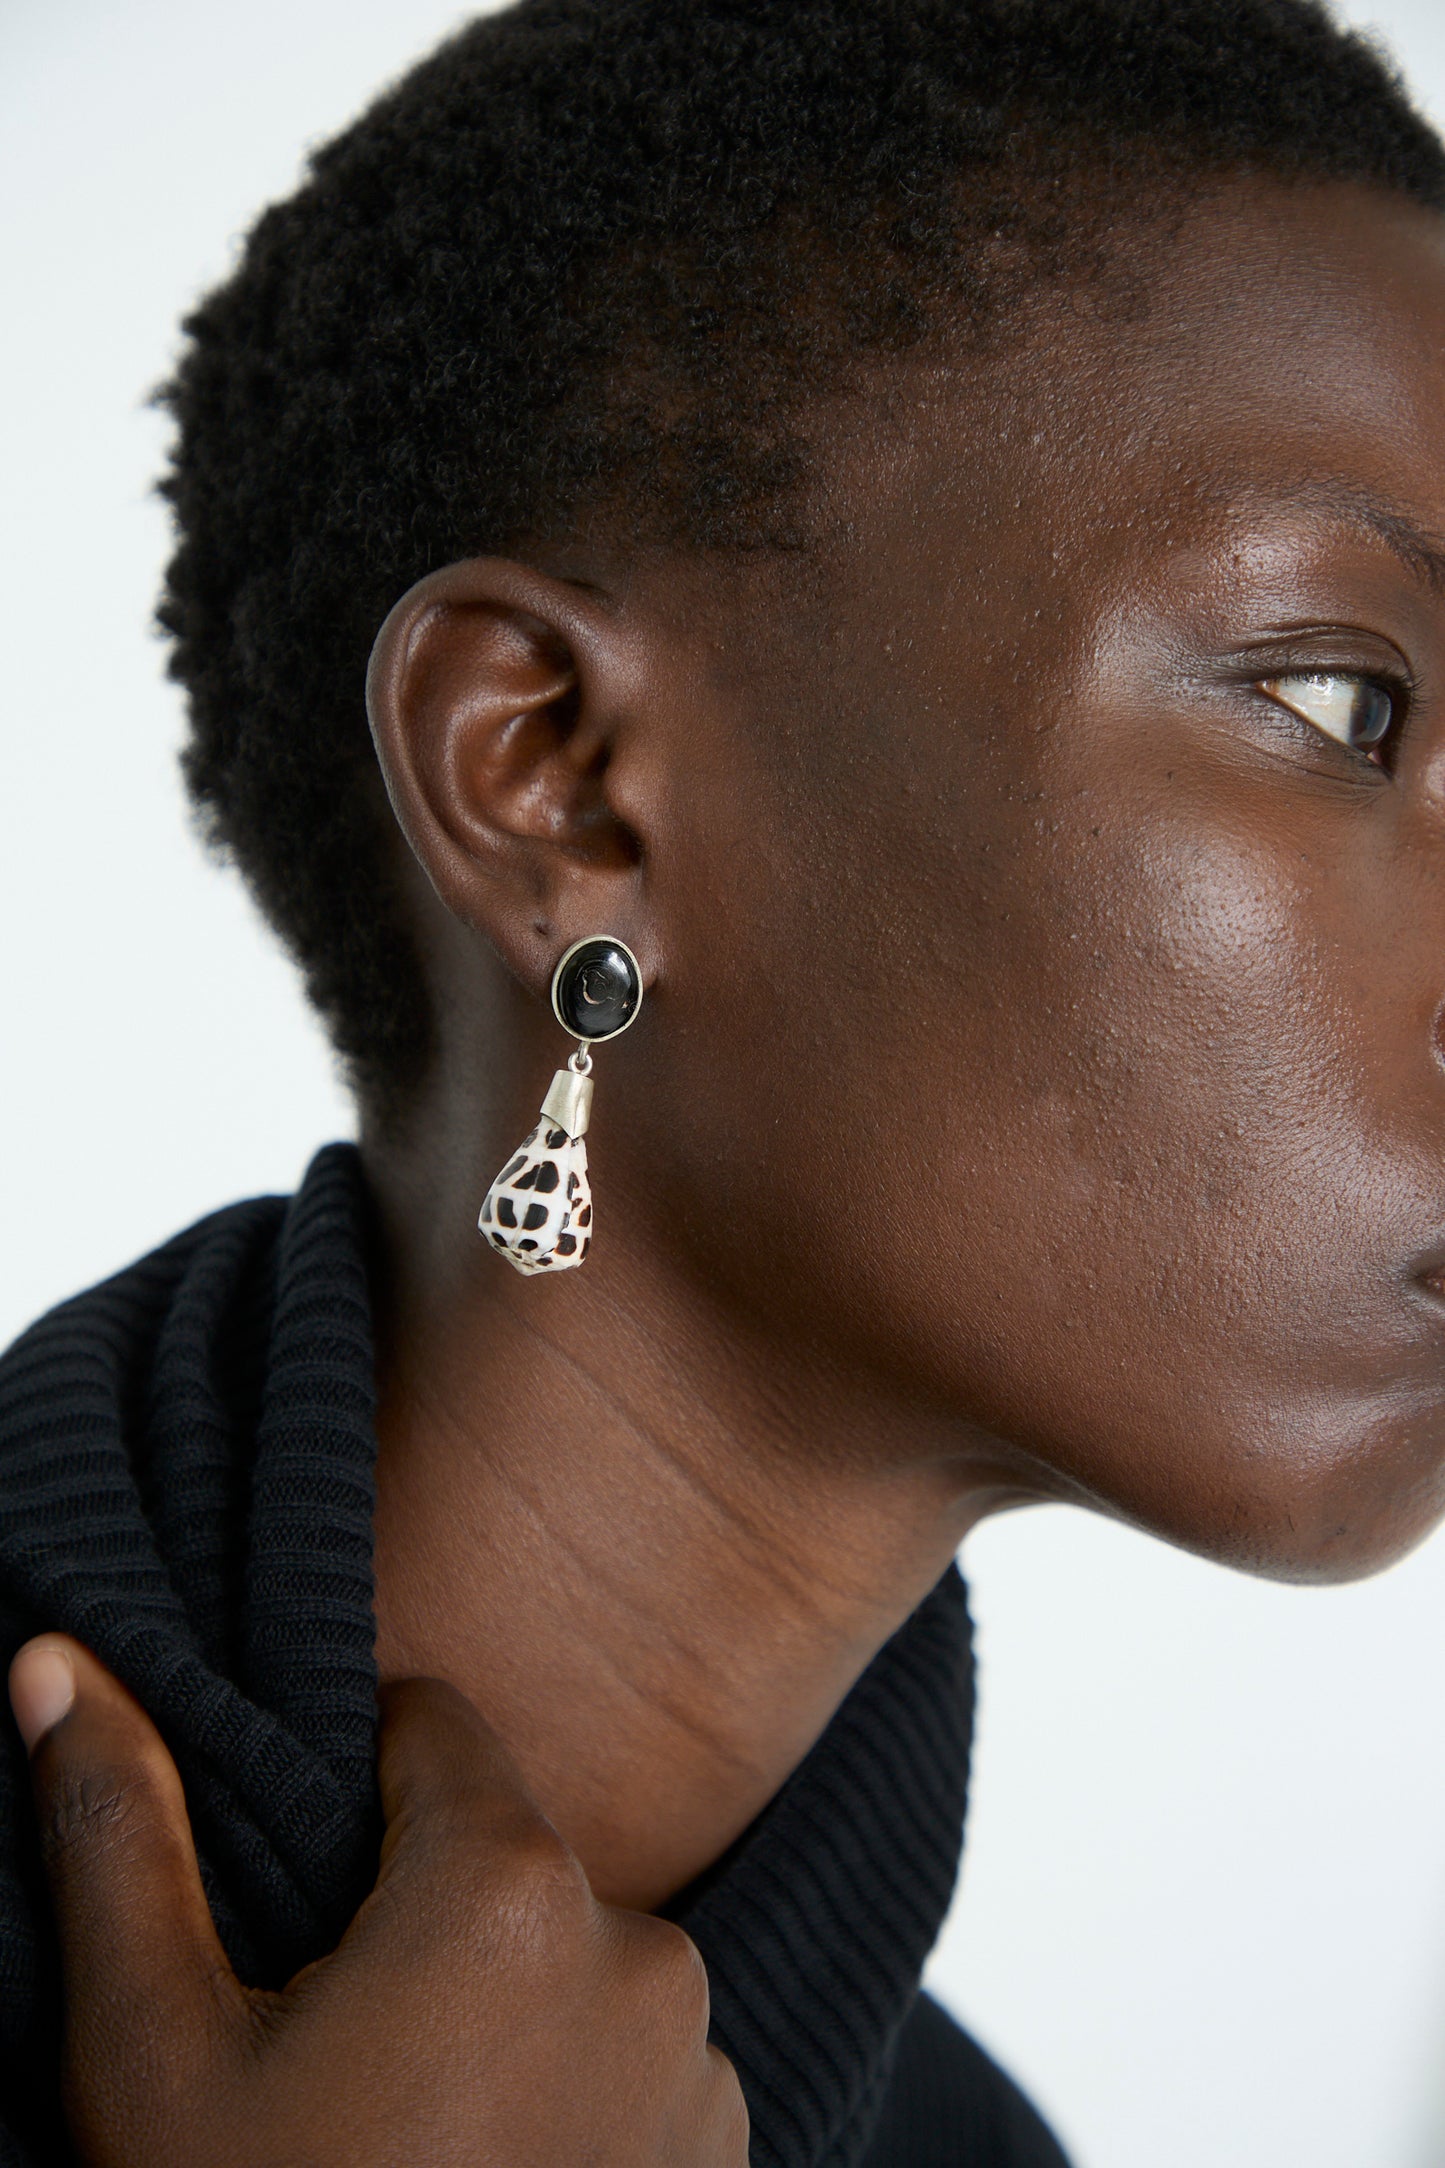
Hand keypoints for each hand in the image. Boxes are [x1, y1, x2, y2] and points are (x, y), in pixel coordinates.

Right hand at [8, 1637, 748, 2166]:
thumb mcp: (157, 2053)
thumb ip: (121, 1832)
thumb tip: (56, 1664)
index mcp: (507, 1888)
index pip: (429, 1722)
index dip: (348, 1778)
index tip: (295, 1880)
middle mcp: (640, 1951)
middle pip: (499, 1849)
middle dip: (414, 1909)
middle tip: (328, 2040)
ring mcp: (700, 2062)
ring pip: (565, 1958)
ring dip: (495, 2004)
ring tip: (402, 2125)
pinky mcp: (724, 2154)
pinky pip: (631, 2058)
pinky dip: (562, 2088)